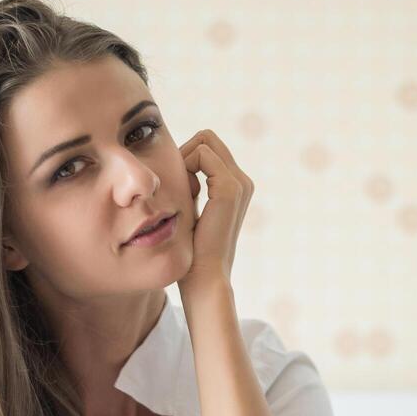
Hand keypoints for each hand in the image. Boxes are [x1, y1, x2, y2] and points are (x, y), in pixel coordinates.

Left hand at [176, 128, 251, 292]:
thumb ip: (189, 186)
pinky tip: (182, 194)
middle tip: (173, 184)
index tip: (175, 185)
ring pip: (204, 141)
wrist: (205, 277)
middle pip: (207, 138)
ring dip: (183, 160)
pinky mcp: (229, 188)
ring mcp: (239, 183)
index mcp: (237, 186)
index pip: (207, 147)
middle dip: (183, 154)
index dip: (184, 158)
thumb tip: (173, 166)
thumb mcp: (191, 210)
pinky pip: (202, 153)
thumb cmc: (193, 250)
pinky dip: (184, 166)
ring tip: (179, 191)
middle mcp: (242, 181)